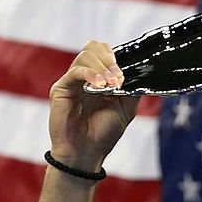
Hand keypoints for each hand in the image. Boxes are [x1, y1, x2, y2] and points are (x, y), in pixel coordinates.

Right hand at [48, 41, 139, 172]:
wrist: (86, 153)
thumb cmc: (103, 134)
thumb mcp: (126, 109)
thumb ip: (132, 89)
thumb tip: (140, 72)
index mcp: (99, 78)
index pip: (103, 52)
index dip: (115, 56)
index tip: (124, 72)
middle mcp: (84, 76)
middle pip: (93, 47)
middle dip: (109, 59)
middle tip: (118, 77)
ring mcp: (72, 81)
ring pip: (85, 56)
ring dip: (102, 67)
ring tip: (110, 84)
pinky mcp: (61, 88)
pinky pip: (76, 71)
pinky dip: (90, 74)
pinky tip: (100, 87)